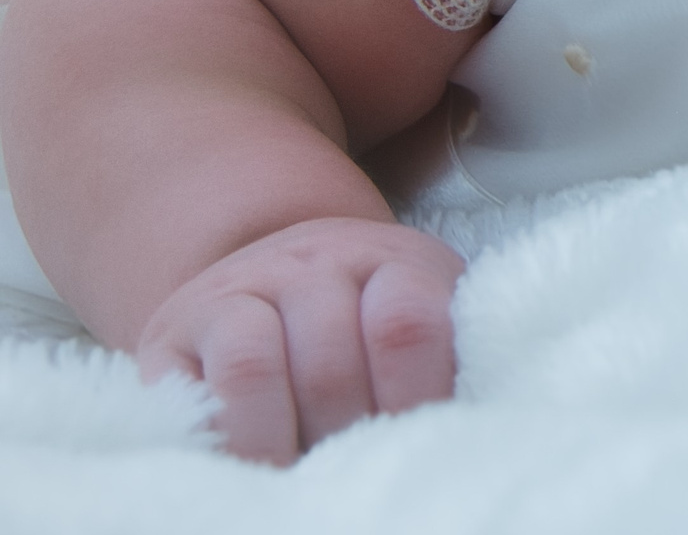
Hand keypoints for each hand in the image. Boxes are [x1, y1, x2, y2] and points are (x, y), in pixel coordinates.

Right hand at [135, 217, 462, 463]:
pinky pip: (196, 386)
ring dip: (277, 442)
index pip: (407, 324)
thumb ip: (444, 354)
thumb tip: (457, 437)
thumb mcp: (423, 314)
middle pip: (329, 363)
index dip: (412, 399)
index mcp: (393, 261)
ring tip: (298, 480)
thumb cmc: (370, 319)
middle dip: (342, 435)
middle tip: (354, 475)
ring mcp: (240, 289)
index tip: (416, 446)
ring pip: (253, 366)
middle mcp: (314, 262)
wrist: (279, 268)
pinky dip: (225, 438)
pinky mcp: (175, 332)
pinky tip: (252, 468)